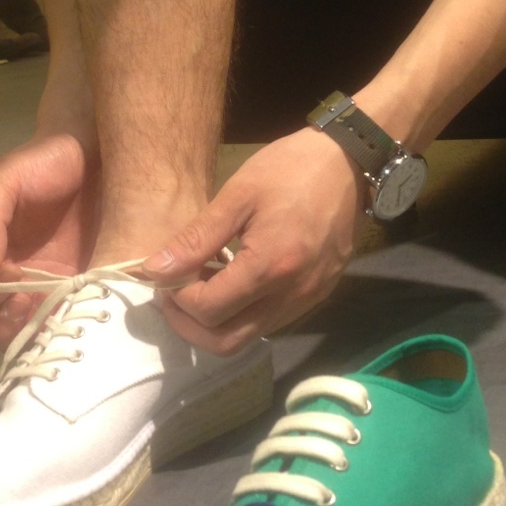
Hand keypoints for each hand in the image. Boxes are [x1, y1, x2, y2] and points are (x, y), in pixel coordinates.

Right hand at [0, 131, 100, 356]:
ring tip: (52, 305)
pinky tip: (81, 311)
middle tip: (24, 301)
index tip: (6, 273)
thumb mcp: (5, 181)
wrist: (98, 152)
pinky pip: (67, 325)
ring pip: (23, 339)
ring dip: (28, 335)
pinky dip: (67, 330)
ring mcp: (49, 291)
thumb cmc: (44, 164)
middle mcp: (14, 282)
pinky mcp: (86, 292)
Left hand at [142, 128, 365, 352]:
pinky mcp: (319, 295)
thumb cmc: (292, 168)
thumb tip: (155, 270)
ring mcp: (309, 299)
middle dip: (190, 325)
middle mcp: (292, 295)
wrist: (351, 161)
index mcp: (271, 267)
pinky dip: (244, 312)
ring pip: (249, 336)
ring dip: (218, 321)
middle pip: (226, 343)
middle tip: (175, 294)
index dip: (177, 298)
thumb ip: (196, 239)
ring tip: (204, 283)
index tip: (167, 273)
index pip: (208, 310)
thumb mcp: (238, 194)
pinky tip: (234, 279)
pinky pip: (271, 321)